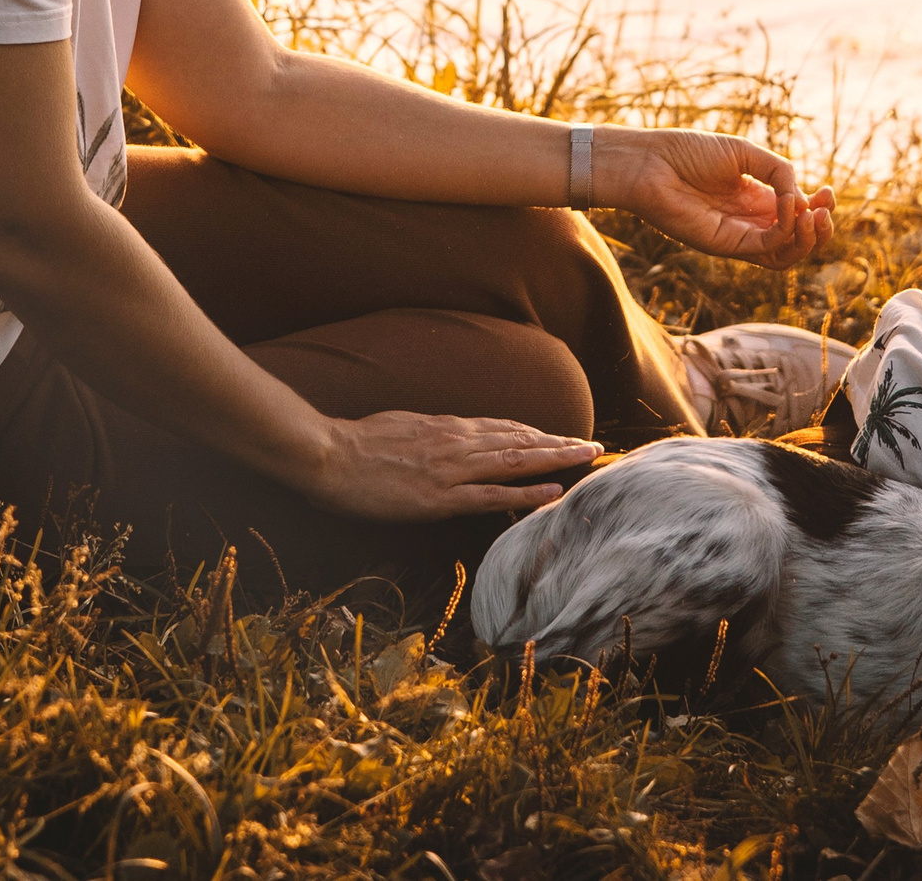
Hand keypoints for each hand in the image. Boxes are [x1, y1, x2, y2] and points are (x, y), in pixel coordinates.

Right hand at [299, 411, 601, 520]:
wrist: (328, 454)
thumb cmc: (357, 443)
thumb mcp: (402, 425)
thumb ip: (431, 432)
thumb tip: (448, 434)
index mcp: (447, 428)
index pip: (503, 428)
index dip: (536, 432)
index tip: (562, 436)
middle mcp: (457, 443)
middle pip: (520, 440)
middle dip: (559, 443)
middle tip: (593, 445)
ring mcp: (452, 470)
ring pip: (516, 461)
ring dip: (556, 459)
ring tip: (587, 457)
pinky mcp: (440, 497)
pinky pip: (493, 495)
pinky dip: (527, 493)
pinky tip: (553, 491)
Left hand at [601, 127, 835, 268]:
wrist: (649, 163)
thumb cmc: (688, 152)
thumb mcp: (744, 153)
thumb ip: (779, 171)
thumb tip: (801, 198)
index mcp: (755, 197)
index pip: (797, 214)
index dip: (819, 207)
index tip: (827, 191)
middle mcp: (750, 220)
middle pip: (797, 239)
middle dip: (821, 228)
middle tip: (825, 208)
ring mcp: (739, 235)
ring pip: (786, 254)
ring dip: (810, 239)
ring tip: (816, 216)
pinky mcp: (726, 245)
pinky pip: (767, 249)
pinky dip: (786, 232)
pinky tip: (789, 211)